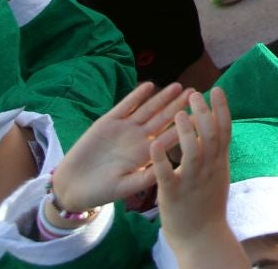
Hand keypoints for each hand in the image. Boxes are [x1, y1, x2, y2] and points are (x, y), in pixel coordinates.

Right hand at [49, 81, 190, 212]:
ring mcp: (124, 129)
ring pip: (147, 109)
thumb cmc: (102, 191)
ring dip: (162, 97)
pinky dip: (136, 97)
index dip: (186, 127)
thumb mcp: (126, 186)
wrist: (73, 186)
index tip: (204, 117)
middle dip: (179, 106)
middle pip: (163, 118)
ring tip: (179, 86)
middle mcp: (139, 138)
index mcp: (147, 154)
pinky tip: (148, 86)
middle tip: (197, 93)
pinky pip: (125, 107)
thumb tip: (168, 170)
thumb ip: (146, 177)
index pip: (170, 138)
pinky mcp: (107, 122)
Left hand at [149, 89, 237, 252]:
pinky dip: (161, 158)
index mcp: (219, 163)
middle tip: (194, 94)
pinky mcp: (173, 194)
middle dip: (204, 112)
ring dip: (186, 130)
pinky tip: (154, 144)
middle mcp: (209, 169)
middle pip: (210, 135)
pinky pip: (167, 173)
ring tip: (178, 112)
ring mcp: (192, 181)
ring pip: (192, 151)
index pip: (225, 130)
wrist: (202, 236)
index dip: (222, 109)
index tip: (217, 89)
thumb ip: (217, 155)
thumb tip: (219, 133)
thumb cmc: (208, 205)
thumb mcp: (219, 176)